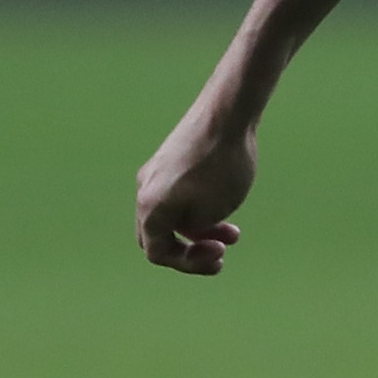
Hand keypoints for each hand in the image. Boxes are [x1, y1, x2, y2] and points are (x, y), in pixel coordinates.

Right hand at [135, 114, 254, 274]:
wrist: (227, 114)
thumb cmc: (221, 166)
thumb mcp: (211, 212)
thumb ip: (194, 230)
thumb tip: (188, 227)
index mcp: (149, 208)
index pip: (158, 252)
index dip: (188, 263)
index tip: (218, 254)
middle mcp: (145, 189)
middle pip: (159, 235)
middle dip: (191, 248)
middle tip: (220, 251)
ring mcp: (156, 171)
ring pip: (172, 214)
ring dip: (200, 229)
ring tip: (232, 233)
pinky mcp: (171, 158)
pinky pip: (178, 194)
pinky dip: (199, 207)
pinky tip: (227, 205)